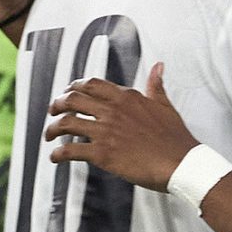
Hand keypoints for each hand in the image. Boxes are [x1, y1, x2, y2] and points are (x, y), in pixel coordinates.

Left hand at [42, 63, 197, 191]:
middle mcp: (113, 111)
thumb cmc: (176, 139)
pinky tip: (55, 157)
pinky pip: (71, 150)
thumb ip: (156, 86)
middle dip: (58, 104)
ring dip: (53, 128)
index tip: (68, 93)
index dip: (74, 87)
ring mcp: (106, 132)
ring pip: (67, 122)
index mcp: (127, 98)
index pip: (92, 84)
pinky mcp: (103, 154)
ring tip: (49, 135)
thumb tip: (159, 67)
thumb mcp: (166, 106)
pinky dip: (58, 154)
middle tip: (53, 111)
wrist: (182, 164)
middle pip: (73, 99)